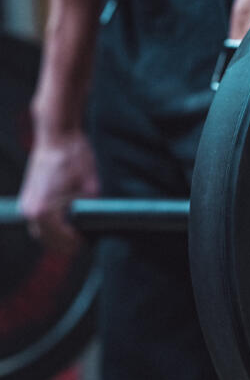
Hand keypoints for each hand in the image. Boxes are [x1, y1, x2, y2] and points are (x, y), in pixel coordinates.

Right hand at [19, 130, 99, 252]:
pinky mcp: (28, 195)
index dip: (77, 244)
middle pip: (48, 239)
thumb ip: (88, 210)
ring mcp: (27, 203)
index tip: (89, 244)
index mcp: (45, 211)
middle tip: (84, 244)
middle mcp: (31, 210)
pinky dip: (50, 226)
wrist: (57, 135)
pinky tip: (66, 223)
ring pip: (40, 231)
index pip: (62, 239)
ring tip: (77, 236)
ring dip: (56, 236)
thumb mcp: (91, 186)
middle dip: (65, 245)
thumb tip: (91, 224)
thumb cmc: (74, 156)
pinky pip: (38, 219)